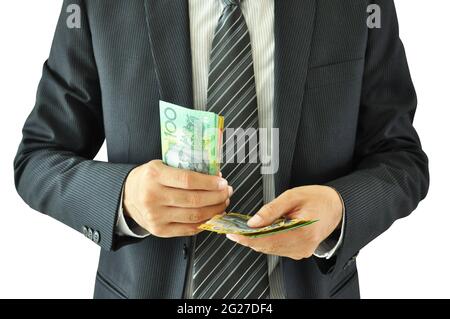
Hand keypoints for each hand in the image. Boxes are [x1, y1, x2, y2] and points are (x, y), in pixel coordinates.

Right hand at [123, 160, 231, 237]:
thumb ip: (184, 169)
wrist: (126, 196)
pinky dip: (204, 223)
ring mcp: (156, 216)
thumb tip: (214, 176)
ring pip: (194, 216)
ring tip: (222, 203)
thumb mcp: (161, 165)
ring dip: (214, 210)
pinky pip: (188, 229)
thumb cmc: (148, 178)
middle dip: (216, 197)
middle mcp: (154, 197)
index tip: (222, 183)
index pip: (188, 180)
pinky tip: (212, 216)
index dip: (209, 183)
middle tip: (227, 192)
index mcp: (155, 175)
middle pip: (194, 200)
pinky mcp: (159, 230)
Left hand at [226, 185, 342, 259]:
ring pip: (270, 249)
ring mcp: (302, 251)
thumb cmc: (317, 198)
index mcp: (303, 230)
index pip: (268, 238)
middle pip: (267, 246)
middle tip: (233, 230)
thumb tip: (253, 222)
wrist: (336, 207)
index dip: (247, 237)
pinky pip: (277, 249)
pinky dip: (266, 241)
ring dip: (256, 241)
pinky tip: (259, 233)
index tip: (233, 233)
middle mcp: (303, 245)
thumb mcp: (292, 196)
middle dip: (248, 239)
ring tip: (243, 230)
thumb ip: (271, 209)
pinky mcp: (300, 252)